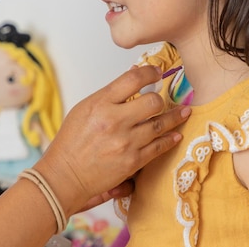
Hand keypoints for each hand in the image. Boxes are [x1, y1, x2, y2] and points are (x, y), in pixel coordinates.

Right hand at [34, 65, 190, 215]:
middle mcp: (114, 121)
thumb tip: (133, 76)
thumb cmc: (71, 142)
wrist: (65, 175)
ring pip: (160, 124)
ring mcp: (125, 142)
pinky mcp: (132, 161)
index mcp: (100, 104)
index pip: (133, 79)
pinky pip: (159, 147)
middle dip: (160, 98)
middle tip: (161, 99)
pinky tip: (175, 134)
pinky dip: (170, 139)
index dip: (150, 72)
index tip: (156, 72)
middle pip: (153, 101)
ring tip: (183, 112)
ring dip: (175, 117)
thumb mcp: (84, 108)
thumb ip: (109, 94)